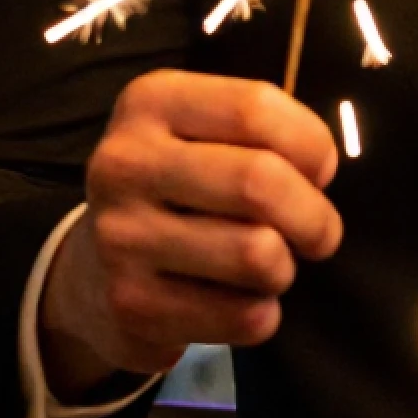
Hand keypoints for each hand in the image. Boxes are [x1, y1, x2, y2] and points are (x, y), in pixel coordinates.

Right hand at [41, 70, 340, 397]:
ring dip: (284, 267)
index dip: (312, 145)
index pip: (256, 108)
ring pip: (258, 253)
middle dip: (314, 215)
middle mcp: (126, 163)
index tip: (320, 171)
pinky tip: (239, 301)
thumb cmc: (182, 190)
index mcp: (152, 102)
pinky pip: (243, 315)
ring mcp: (121, 236)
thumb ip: (263, 134)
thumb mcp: (205, 135)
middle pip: (260, 180)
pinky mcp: (132, 305)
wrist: (97, 271)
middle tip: (319, 233)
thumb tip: (321, 170)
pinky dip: (261, 313)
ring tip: (269, 265)